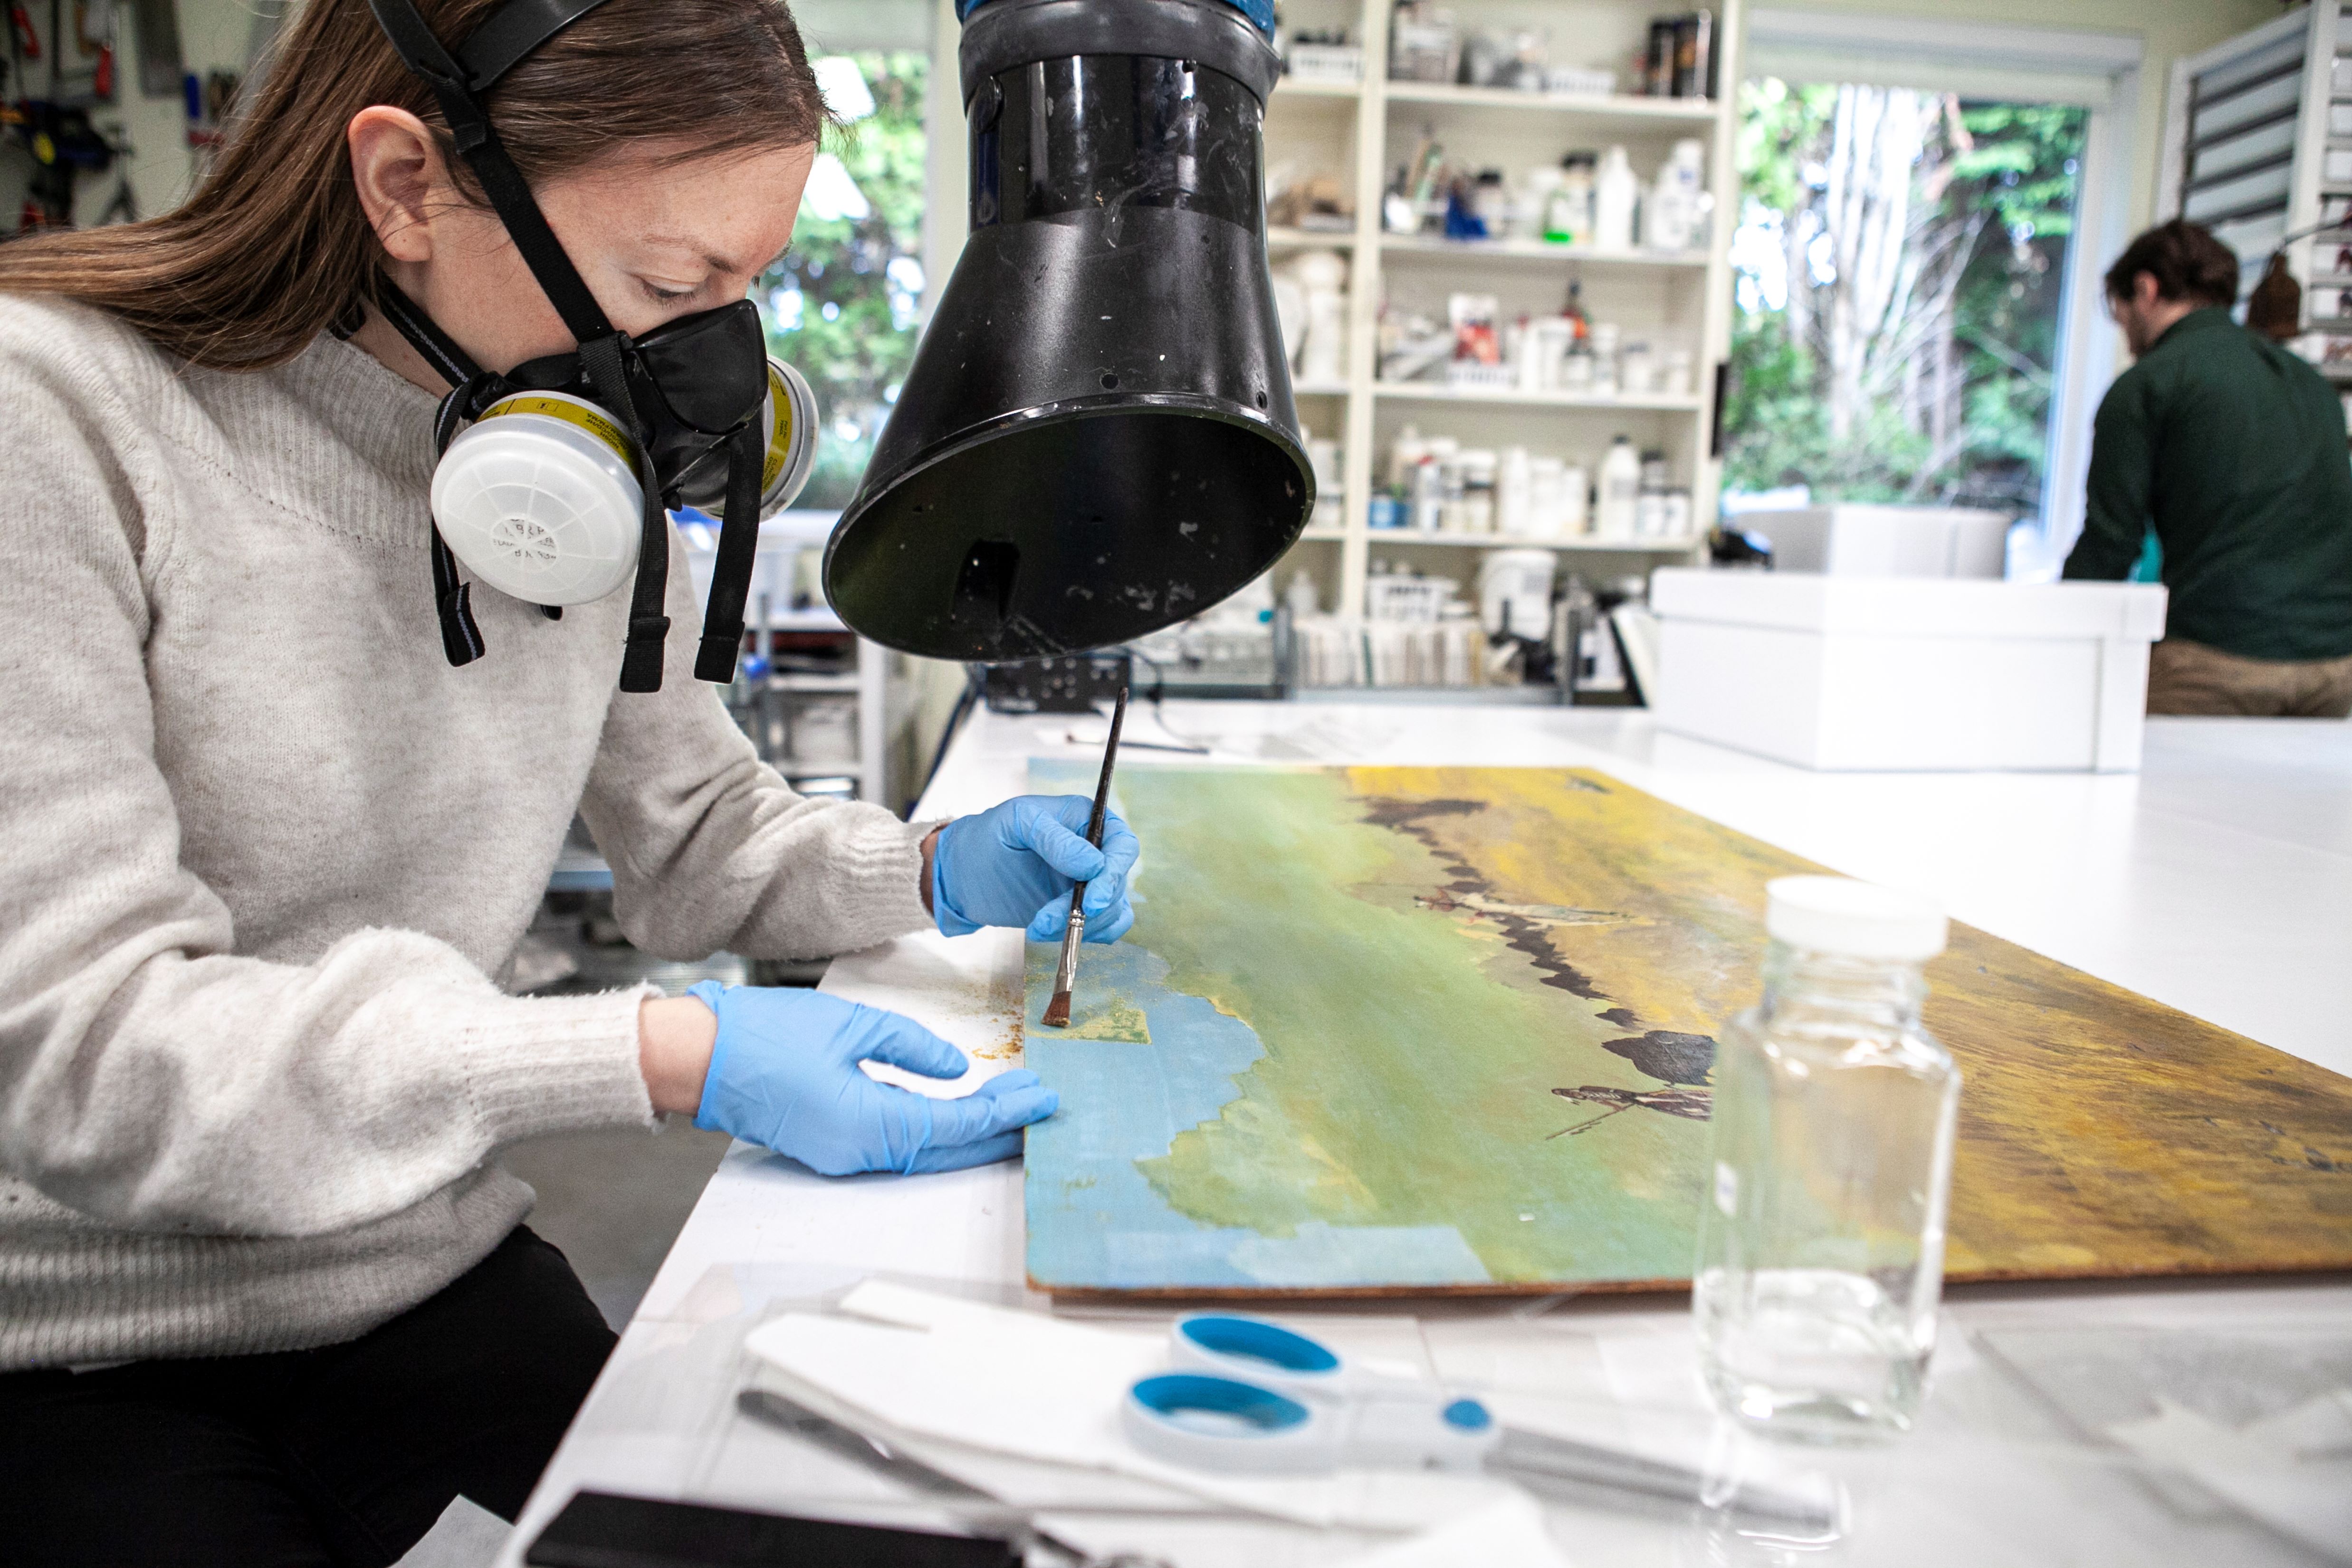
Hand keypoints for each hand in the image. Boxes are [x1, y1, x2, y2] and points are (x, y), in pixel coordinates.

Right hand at [680, 981, 1056, 1175]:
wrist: (701, 1058)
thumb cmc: (767, 1035)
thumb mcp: (852, 1025)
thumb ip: (912, 1048)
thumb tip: (958, 1070)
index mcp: (867, 1124)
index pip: (955, 1123)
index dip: (1003, 1111)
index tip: (1041, 1096)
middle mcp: (858, 1154)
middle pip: (946, 1151)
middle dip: (997, 1131)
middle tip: (1039, 1109)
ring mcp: (842, 1157)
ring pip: (924, 1153)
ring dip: (968, 1135)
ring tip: (1011, 1110)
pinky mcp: (832, 1147)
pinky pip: (897, 1147)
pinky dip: (933, 1132)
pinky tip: (957, 1111)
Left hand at [932, 795, 1139, 943]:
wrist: (962, 875)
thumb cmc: (986, 838)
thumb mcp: (1014, 824)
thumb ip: (1053, 838)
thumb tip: (1094, 864)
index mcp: (1084, 820)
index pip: (1121, 844)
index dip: (1113, 873)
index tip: (1091, 900)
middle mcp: (1094, 850)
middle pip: (1118, 882)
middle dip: (1092, 907)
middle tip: (1057, 921)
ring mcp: (1088, 882)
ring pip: (1112, 910)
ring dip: (1081, 926)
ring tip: (1038, 926)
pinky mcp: (1078, 910)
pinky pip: (1104, 928)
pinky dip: (1086, 936)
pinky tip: (1049, 932)